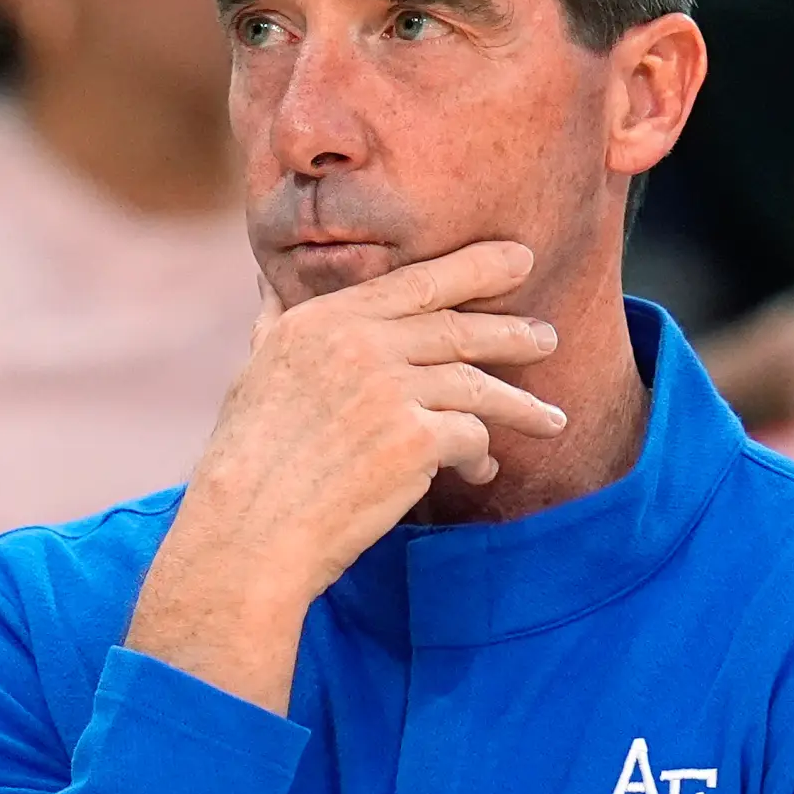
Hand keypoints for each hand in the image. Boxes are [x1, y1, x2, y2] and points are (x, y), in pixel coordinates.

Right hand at [127, 240, 567, 710]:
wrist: (247, 535)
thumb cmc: (245, 463)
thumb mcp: (251, 373)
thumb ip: (273, 322)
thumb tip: (268, 281)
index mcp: (321, 320)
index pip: (414, 282)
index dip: (473, 267)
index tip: (517, 258)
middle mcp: (358, 344)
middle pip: (457, 327)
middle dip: (511, 332)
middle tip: (548, 337)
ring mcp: (390, 389)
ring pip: (476, 383)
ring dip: (519, 404)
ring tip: (548, 419)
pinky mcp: (415, 440)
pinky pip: (471, 437)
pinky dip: (481, 457)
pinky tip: (481, 473)